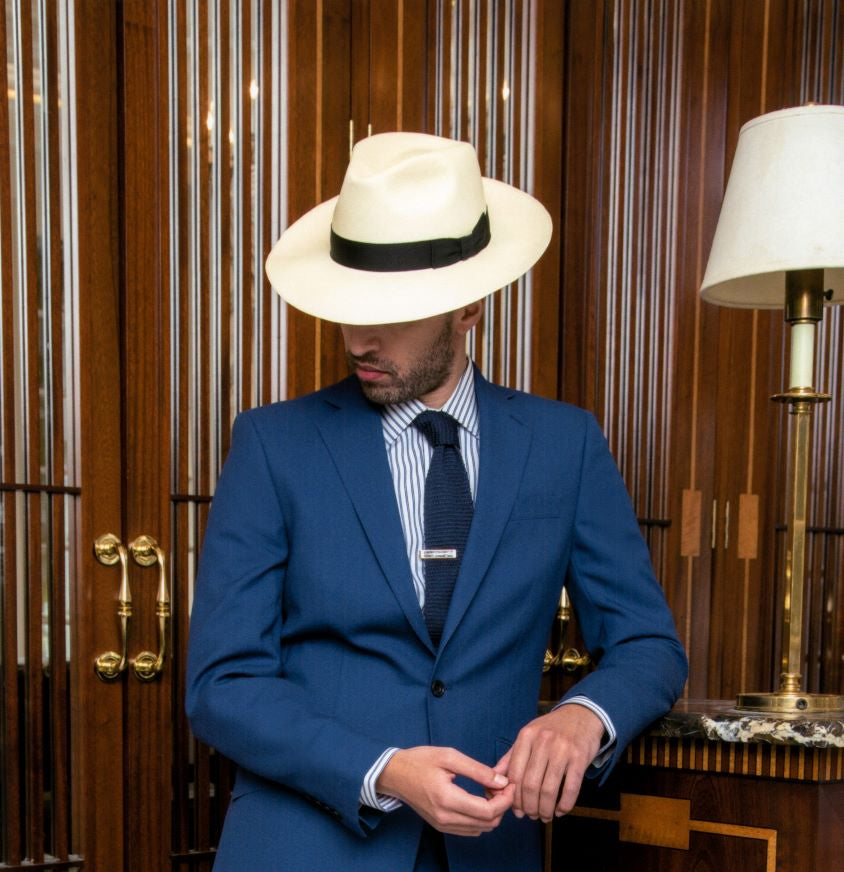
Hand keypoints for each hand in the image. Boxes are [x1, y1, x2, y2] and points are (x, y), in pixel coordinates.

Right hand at [376, 746, 513, 835]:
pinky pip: (470, 830)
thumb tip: (501, 781)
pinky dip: (481, 818)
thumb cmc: (420, 761)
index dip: (505, 799)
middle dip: (501, 805)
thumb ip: (477, 770)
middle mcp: (446, 818)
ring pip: (481, 829)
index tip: (509, 783)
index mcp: (447, 799)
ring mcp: (443, 825)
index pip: (488, 811)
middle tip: (500, 784)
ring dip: (492, 812)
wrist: (395, 774)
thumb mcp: (449, 756)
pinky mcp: (442, 827)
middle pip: (488, 823)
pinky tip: (478, 799)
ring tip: (489, 789)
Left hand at [494, 704, 602, 822]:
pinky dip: (564, 805)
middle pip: (531, 785)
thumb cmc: (551, 729)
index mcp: (526, 736)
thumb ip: (511, 758)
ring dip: (545, 809)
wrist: (581, 714)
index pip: (515, 774)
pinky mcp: (579, 757)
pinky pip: (571, 788)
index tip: (516, 810)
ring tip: (545, 816)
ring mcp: (562, 749)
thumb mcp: (528, 736)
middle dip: (529, 807)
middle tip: (531, 816)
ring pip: (549, 789)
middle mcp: (543, 741)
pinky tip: (560, 811)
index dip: (514, 797)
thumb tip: (493, 782)